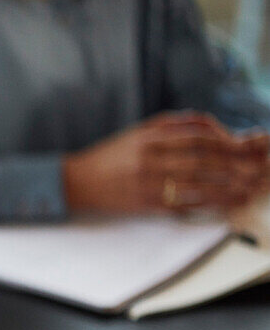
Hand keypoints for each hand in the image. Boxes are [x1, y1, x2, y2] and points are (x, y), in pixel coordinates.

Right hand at [63, 111, 269, 214]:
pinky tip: (225, 203)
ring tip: (250, 187)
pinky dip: (207, 203)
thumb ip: (172, 125)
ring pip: (197, 183)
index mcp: (148, 137)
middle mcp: (149, 159)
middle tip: (258, 167)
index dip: (226, 140)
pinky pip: (183, 203)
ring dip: (228, 186)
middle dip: (235, 163)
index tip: (247, 145)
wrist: (77, 181)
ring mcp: (147, 183)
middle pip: (202, 159)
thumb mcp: (138, 132)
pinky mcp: (145, 204)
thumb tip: (210, 125)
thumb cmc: (110, 156)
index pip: (196, 136)